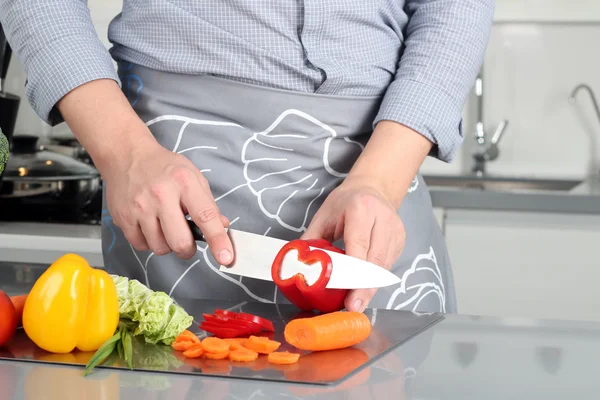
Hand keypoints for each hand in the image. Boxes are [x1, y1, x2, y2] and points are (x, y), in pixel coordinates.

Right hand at [102, 139, 232, 262]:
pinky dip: (149, 241)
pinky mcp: (123, 217)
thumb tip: (222, 226)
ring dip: (167, 244)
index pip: (205, 216)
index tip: (226, 257)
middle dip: (188, 249)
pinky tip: (149, 225)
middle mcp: (161, 195)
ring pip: (160, 247)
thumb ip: (208, 204)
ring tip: (164, 226)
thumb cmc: (164, 168)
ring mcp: (139, 207)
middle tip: (187, 241)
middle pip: (180, 242)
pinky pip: (141, 245)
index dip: (218, 240)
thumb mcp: (193, 177)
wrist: (127, 155)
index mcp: (184, 183)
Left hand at [302, 176, 404, 311]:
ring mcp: (395, 231)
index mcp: (361, 209)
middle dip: (364, 288)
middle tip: (352, 306)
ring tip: (356, 302)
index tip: (349, 295)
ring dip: (370, 287)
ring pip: (384, 267)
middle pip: (375, 261)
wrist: (373, 188)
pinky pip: (388, 265)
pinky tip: (364, 288)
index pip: (360, 246)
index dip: (355, 274)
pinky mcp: (400, 241)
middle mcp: (383, 219)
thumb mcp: (323, 216)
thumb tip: (297, 265)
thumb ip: (311, 240)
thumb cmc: (345, 202)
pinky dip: (375, 279)